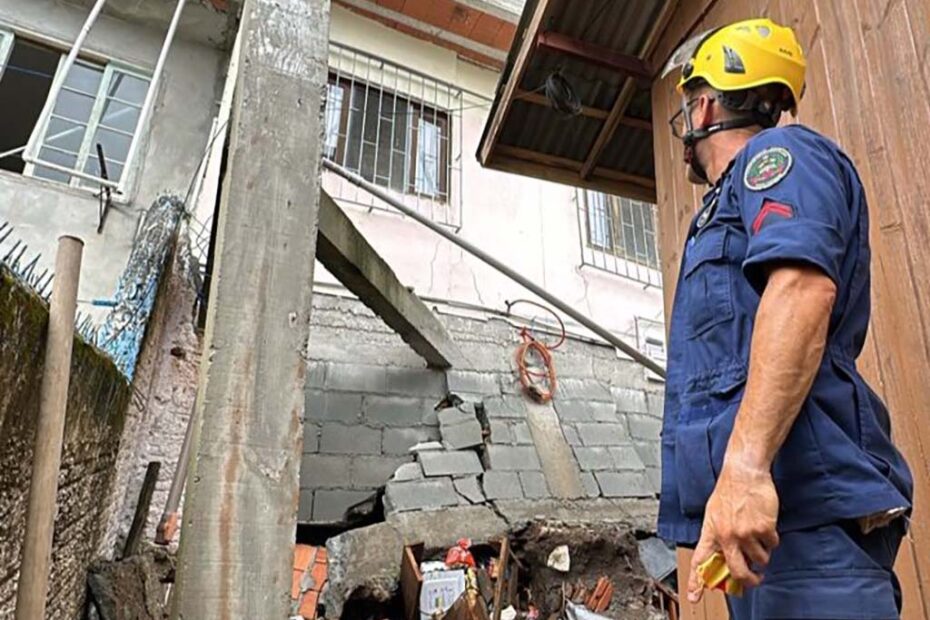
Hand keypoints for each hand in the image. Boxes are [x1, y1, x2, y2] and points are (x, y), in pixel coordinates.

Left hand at [687, 457, 779, 602]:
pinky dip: (772, 539)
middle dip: (749, 581)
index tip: (693, 598)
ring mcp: (745, 533)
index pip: (700, 562)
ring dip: (763, 553)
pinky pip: (772, 545)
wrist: (744, 473)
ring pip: (760, 560)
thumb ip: (717, 536)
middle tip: (755, 579)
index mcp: (711, 532)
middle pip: (738, 571)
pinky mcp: (763, 528)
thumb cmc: (729, 492)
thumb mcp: (714, 514)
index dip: (696, 582)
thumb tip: (723, 557)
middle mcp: (727, 536)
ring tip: (758, 535)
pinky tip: (765, 523)